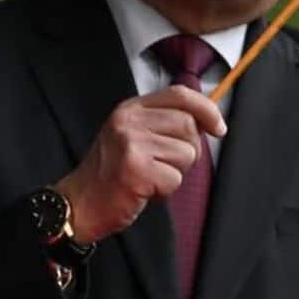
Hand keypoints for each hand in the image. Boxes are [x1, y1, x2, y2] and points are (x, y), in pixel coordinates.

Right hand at [55, 85, 226, 243]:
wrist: (80, 203)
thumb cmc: (112, 173)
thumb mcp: (132, 135)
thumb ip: (163, 123)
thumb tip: (207, 120)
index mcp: (131, 108)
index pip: (180, 95)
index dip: (206, 109)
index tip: (219, 128)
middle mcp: (129, 121)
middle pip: (189, 126)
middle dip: (187, 151)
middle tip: (164, 165)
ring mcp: (131, 144)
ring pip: (187, 153)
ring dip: (176, 172)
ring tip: (150, 176)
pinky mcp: (136, 170)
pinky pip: (175, 178)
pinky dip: (166, 190)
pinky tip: (145, 190)